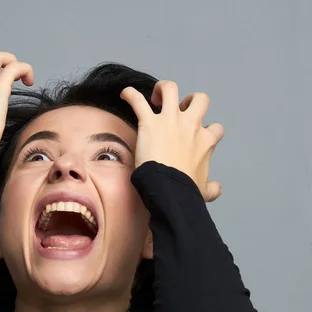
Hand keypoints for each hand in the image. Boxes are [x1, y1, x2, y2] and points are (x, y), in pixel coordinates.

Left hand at [120, 80, 224, 201]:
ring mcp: (170, 121)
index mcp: (205, 142)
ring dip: (163, 89)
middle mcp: (191, 125)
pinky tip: (125, 94)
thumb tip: (217, 189)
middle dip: (190, 101)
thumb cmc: (185, 190)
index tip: (199, 137)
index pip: (215, 128)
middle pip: (199, 99)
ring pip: (171, 89)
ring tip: (156, 98)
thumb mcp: (204, 191)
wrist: (168, 189)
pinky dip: (130, 95)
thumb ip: (211, 188)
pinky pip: (138, 101)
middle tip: (179, 112)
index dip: (208, 131)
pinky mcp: (149, 123)